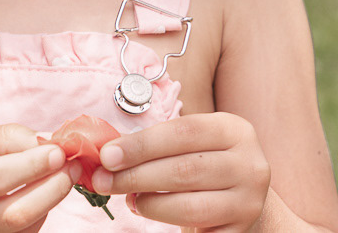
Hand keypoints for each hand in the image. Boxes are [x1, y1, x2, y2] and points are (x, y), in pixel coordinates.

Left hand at [90, 112, 270, 231]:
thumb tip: (106, 154)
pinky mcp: (243, 230)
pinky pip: (200, 231)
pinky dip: (165, 222)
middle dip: (135, 176)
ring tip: (129, 199)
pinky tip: (146, 211)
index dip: (140, 144)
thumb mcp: (183, 143)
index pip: (181, 133)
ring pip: (190, 206)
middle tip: (102, 181)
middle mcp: (250, 163)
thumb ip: (151, 143)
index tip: (106, 156)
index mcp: (232, 130)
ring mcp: (250, 200)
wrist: (235, 196)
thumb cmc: (198, 161)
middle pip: (184, 170)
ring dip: (149, 203)